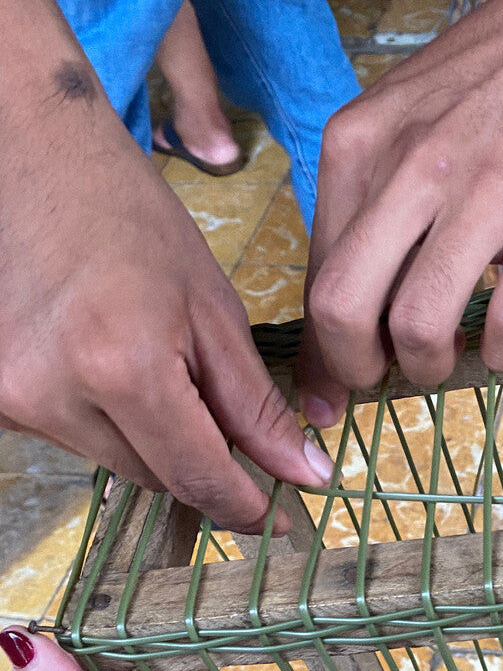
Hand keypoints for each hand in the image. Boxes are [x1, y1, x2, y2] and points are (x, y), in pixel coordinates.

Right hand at [0, 0, 332, 532]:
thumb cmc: (131, 217)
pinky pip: (75, 438)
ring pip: (116, 463)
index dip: (246, 505)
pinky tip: (109, 359)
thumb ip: (255, 406)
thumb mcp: (213, 310)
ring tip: (155, 362)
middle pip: (157, 478)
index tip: (280, 514)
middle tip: (222, 409)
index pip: (197, 479)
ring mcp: (11, 398)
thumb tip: (304, 475)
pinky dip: (107, 419)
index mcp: (121, 368)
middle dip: (201, 460)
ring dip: (152, 439)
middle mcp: (54, 394)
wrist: (30, 156)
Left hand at [296, 0, 502, 421]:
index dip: (323, 350)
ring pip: (421, 324)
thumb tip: (330, 323)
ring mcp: (486, 194)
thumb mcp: (392, 130)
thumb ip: (358, 215)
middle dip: (358, 370)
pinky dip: (502, 355)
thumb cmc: (478, 92)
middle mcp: (410, 169)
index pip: (316, 275)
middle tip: (390, 377)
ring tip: (451, 358)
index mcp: (357, 148)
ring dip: (431, 369)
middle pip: (345, 308)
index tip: (340, 384)